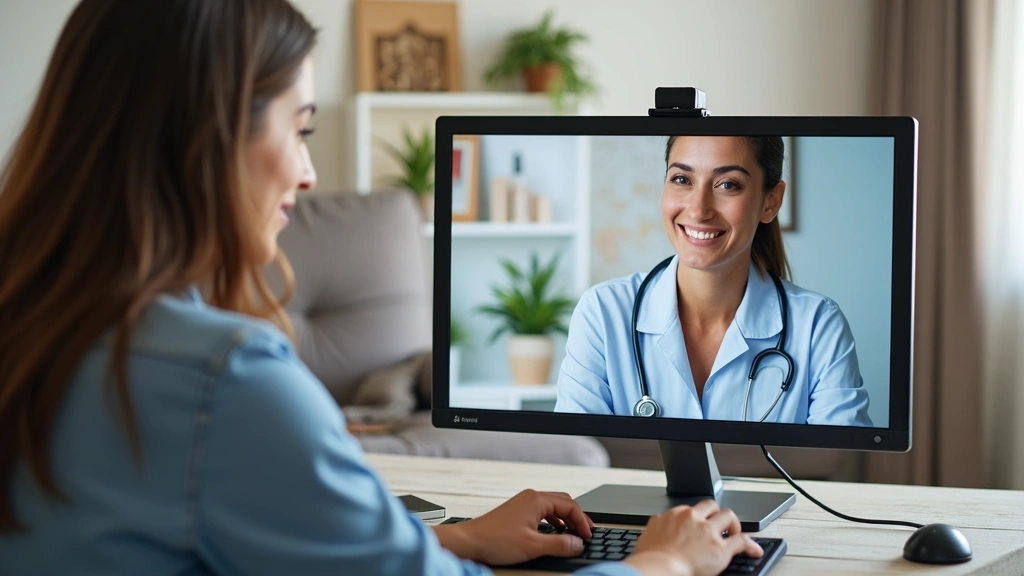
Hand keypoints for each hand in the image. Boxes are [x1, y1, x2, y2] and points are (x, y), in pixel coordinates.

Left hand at [433, 489, 592, 565]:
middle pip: (564, 502)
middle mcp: (531, 497)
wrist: (469, 542)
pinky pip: (543, 512)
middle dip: (577, 517)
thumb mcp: (533, 546)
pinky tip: (554, 533)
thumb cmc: (495, 540)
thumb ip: (560, 544)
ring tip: (573, 534)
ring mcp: (523, 503)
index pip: (570, 505)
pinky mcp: (517, 511)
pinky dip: (553, 521)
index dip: (583, 521)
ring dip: (565, 519)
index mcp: (537, 500)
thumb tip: (578, 544)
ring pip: (553, 506)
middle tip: (586, 533)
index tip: (588, 536)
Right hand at [626, 499, 762, 575]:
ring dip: (733, 524)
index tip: (699, 523)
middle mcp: (693, 518)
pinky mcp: (721, 548)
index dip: (697, 517)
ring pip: (728, 516)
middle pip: (711, 505)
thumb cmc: (651, 558)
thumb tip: (657, 523)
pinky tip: (753, 550)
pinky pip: (742, 541)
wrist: (659, 568)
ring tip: (735, 532)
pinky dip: (750, 545)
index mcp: (675, 515)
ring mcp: (709, 531)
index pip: (691, 509)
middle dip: (716, 513)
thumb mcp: (648, 534)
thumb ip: (656, 525)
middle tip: (718, 524)